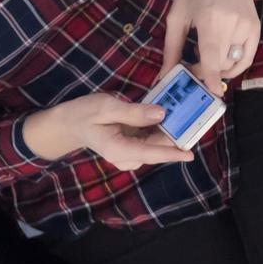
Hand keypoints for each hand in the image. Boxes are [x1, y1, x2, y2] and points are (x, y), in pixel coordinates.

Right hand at [24, 93, 195, 171]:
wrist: (69, 123)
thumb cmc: (84, 114)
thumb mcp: (106, 107)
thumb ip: (134, 112)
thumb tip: (161, 114)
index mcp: (118, 149)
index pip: (150, 153)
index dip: (172, 153)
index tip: (190, 154)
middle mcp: (126, 156)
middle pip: (157, 147)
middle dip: (174, 134)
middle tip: (192, 114)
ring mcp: (130, 154)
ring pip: (156, 143)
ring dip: (169, 129)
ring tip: (183, 110)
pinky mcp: (133, 147)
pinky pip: (151, 139)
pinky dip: (160, 128)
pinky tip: (167, 113)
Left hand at [160, 0, 260, 96]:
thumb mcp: (176, 17)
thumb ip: (171, 49)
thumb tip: (164, 76)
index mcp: (211, 20)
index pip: (213, 56)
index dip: (212, 77)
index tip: (211, 93)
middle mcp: (233, 24)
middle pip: (223, 63)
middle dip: (207, 72)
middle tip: (192, 68)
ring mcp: (248, 26)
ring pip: (235, 62)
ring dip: (220, 68)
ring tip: (206, 59)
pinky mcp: (256, 27)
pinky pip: (247, 56)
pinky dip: (235, 64)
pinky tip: (222, 60)